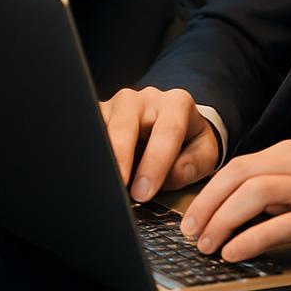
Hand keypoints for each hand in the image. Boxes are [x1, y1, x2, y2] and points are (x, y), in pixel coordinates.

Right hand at [99, 87, 220, 201]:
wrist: (174, 127)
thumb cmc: (188, 142)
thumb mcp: (204, 154)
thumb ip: (193, 165)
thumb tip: (170, 176)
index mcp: (176, 104)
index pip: (167, 131)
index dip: (155, 163)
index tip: (144, 192)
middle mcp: (144, 99)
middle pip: (126, 124)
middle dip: (121, 158)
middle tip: (118, 188)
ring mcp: (117, 104)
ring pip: (100, 124)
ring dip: (100, 155)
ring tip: (102, 181)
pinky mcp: (98, 114)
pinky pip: (86, 129)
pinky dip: (88, 151)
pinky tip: (90, 172)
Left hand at [176, 139, 290, 262]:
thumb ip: (272, 188)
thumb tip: (226, 207)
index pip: (237, 166)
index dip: (207, 192)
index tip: (190, 217)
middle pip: (240, 175)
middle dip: (207, 206)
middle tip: (190, 233)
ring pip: (256, 194)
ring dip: (224, 221)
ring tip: (209, 245)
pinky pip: (283, 224)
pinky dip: (252, 238)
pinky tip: (237, 252)